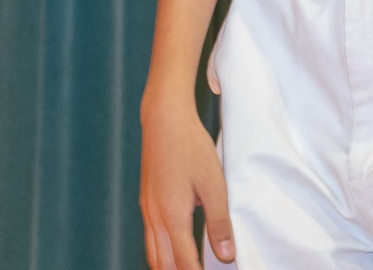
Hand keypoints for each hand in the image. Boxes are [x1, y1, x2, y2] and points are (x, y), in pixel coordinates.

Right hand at [139, 97, 232, 269]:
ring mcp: (147, 208)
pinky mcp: (146, 200)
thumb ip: (219, 223)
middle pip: (161, 264)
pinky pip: (150, 237)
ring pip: (152, 252)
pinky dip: (161, 252)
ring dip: (167, 267)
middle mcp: (154, 216)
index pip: (184, 262)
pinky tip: (174, 249)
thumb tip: (227, 256)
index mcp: (172, 215)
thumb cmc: (190, 146)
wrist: (163, 118)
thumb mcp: (214, 185)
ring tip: (185, 269)